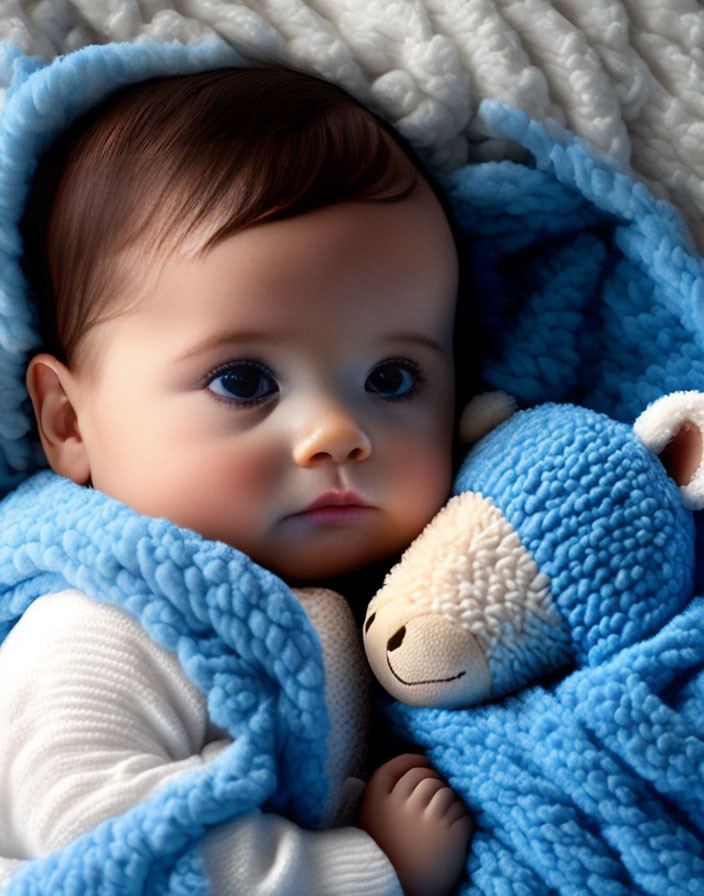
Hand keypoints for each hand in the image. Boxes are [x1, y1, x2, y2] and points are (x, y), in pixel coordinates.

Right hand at [358, 753, 472, 895]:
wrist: (399, 894)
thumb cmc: (386, 859)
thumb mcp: (370, 822)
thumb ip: (382, 793)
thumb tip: (409, 765)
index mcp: (377, 803)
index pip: (397, 766)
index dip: (412, 761)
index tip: (423, 762)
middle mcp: (402, 807)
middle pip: (425, 777)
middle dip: (434, 781)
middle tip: (437, 793)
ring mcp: (428, 820)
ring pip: (446, 792)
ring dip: (450, 800)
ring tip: (446, 815)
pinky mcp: (451, 836)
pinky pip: (462, 812)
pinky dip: (462, 818)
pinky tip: (456, 830)